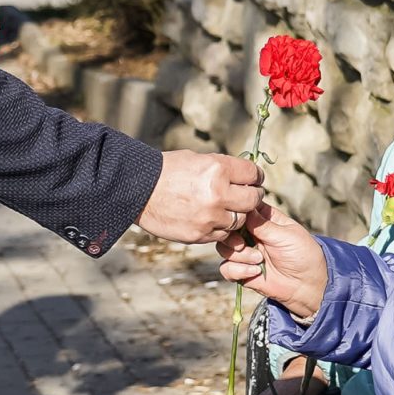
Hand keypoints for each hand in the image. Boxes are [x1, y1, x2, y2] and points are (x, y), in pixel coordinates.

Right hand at [139, 151, 263, 244]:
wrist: (139, 190)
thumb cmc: (168, 170)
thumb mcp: (198, 159)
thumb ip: (223, 168)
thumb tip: (245, 174)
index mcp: (218, 169)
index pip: (253, 174)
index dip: (255, 177)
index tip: (252, 179)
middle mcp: (217, 194)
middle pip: (253, 200)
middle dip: (252, 196)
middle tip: (246, 195)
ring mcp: (209, 217)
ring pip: (240, 220)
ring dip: (237, 214)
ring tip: (226, 208)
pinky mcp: (199, 235)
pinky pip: (223, 234)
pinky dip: (221, 228)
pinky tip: (212, 218)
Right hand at [218, 204, 326, 320]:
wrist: (307, 285)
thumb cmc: (302, 255)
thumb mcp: (286, 235)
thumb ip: (263, 224)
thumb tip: (245, 208)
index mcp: (263, 219)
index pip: (242, 209)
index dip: (237, 214)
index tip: (240, 222)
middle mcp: (251, 234)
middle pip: (227, 228)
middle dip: (231, 238)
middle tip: (243, 245)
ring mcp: (245, 253)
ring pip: (223, 248)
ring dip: (239, 256)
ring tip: (259, 260)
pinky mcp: (242, 271)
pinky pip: (226, 268)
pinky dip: (238, 270)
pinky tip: (255, 272)